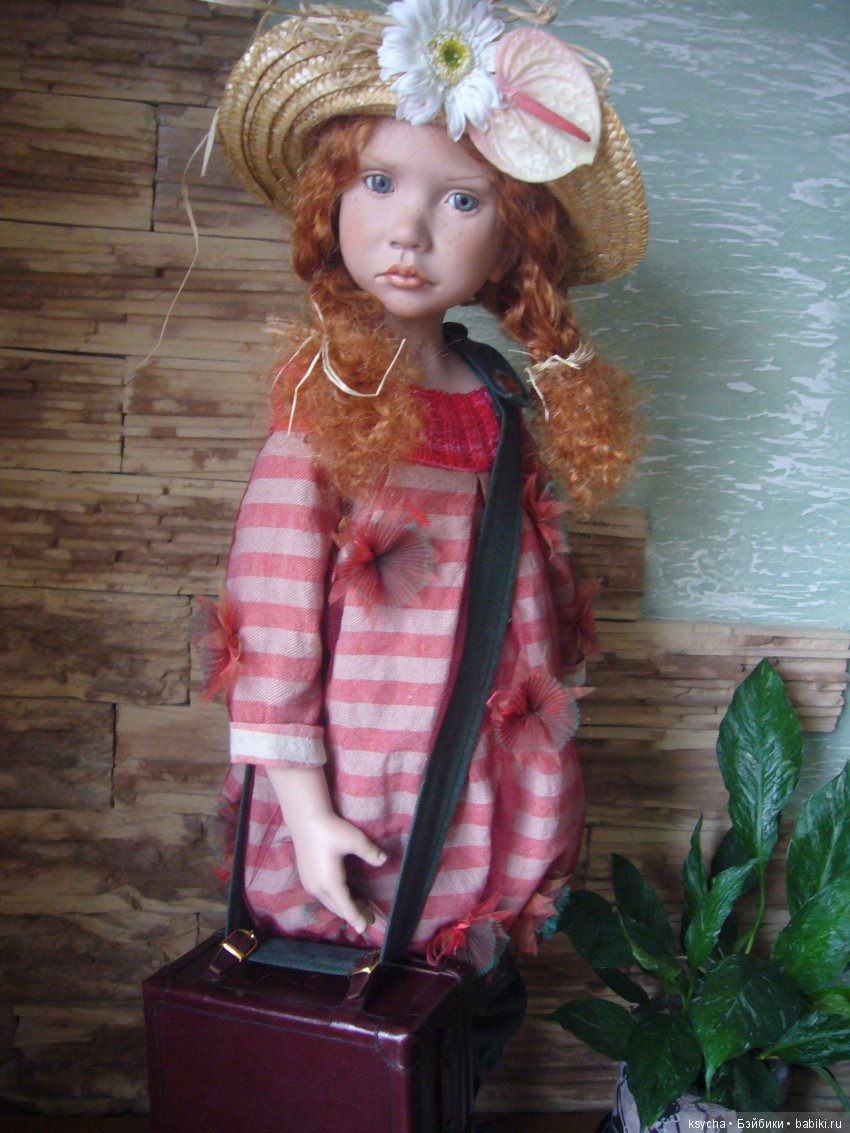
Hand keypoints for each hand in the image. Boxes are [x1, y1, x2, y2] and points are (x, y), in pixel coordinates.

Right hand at [290, 811, 385, 934]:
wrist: (305, 819)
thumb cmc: (330, 829)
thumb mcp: (354, 840)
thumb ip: (370, 852)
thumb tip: (384, 861)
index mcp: (330, 883)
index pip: (346, 907)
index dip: (357, 918)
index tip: (365, 929)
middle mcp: (318, 888)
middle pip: (338, 908)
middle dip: (354, 914)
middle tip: (370, 918)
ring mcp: (310, 883)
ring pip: (330, 902)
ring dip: (345, 906)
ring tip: (361, 908)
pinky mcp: (307, 877)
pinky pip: (324, 896)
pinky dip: (336, 899)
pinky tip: (344, 895)